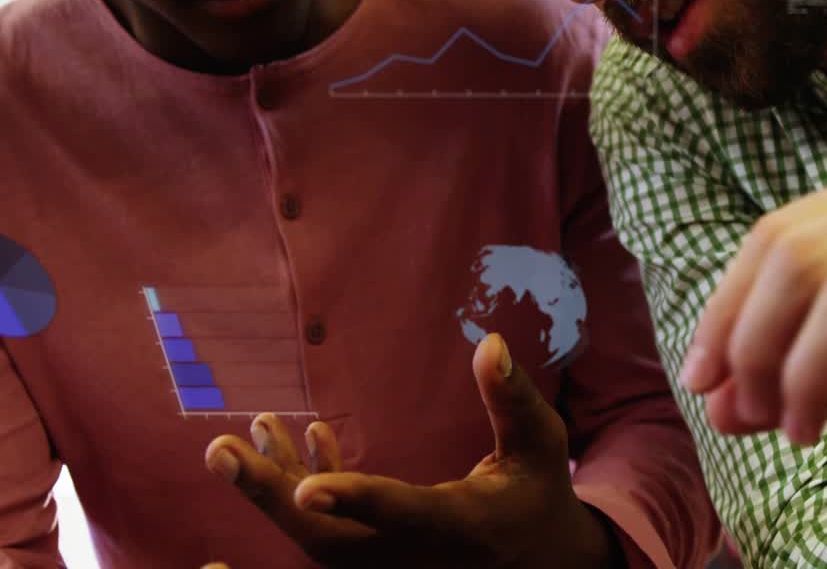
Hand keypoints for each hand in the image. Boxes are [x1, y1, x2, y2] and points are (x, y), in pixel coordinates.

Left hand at [205, 334, 619, 568]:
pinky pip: (325, 530)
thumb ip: (513, 400)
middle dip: (270, 497)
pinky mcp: (376, 551)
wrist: (535, 556)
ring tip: (232, 442)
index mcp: (460, 527)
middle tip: (221, 451)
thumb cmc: (538, 491)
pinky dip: (302, 490)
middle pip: (330, 539)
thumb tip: (491, 343)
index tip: (309, 487)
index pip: (404, 514)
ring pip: (316, 536)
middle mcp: (414, 555)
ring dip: (272, 488)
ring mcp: (390, 561)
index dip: (357, 501)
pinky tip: (300, 437)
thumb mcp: (540, 444)